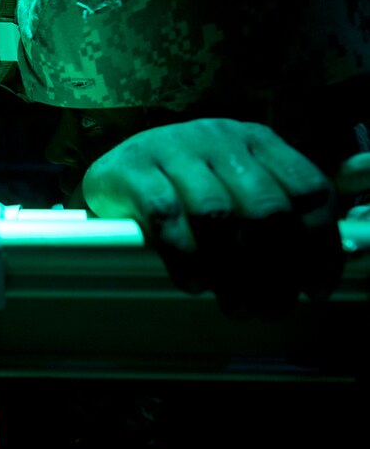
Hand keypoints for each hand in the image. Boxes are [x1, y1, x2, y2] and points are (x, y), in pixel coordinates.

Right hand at [80, 118, 344, 320]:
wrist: (115, 170)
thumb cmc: (185, 187)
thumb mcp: (236, 185)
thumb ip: (280, 210)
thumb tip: (334, 260)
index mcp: (257, 141)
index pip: (308, 188)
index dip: (319, 244)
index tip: (314, 288)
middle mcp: (220, 139)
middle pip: (266, 207)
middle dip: (275, 269)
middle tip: (272, 309)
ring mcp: (174, 150)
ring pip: (217, 216)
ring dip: (232, 272)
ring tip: (236, 307)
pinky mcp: (133, 171)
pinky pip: (168, 218)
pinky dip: (186, 258)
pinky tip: (194, 283)